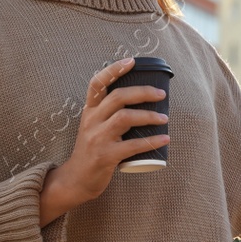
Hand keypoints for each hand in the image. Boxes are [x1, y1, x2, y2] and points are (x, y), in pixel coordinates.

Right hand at [40, 57, 171, 224]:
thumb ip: (110, 113)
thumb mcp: (94, 126)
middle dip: (142, 92)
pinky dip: (151, 141)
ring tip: (164, 118)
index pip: (97, 83)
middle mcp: (91, 121)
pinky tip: (164, 139)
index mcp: (90, 111)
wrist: (76, 179)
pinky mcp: (105, 156)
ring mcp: (97, 138)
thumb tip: (141, 99)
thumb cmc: (92, 150)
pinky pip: (132, 145)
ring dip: (148, 116)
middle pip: (117, 97)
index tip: (132, 61)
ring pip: (125, 118)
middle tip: (161, 94)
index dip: (113, 70)